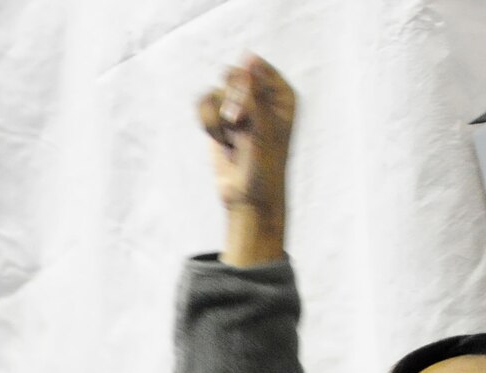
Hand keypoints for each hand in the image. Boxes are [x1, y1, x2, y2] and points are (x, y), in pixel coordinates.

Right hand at [197, 55, 293, 265]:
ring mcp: (240, 107)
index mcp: (283, 95)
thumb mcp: (263, 129)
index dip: (246, 90)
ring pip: (215, 92)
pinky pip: (203, 104)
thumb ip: (255, 94)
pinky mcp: (220, 118)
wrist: (248, 199)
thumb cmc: (265, 168)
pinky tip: (221, 140)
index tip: (248, 115)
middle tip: (239, 126)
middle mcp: (262, 97)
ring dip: (218, 120)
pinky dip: (207, 123)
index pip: (256, 68)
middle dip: (230, 103)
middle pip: (233, 76)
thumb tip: (246, 58)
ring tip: (232, 140)